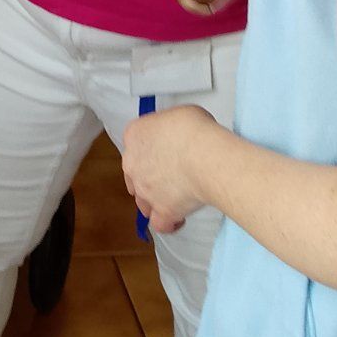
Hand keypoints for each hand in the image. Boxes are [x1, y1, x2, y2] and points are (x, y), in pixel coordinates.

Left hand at [123, 105, 224, 234]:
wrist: (203, 156)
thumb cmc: (195, 130)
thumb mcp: (180, 114)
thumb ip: (171, 128)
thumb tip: (180, 134)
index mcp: (134, 134)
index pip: (135, 142)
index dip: (151, 147)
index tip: (165, 149)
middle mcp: (133, 163)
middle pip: (134, 173)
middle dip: (149, 176)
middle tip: (171, 173)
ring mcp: (145, 189)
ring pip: (142, 201)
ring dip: (154, 200)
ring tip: (174, 196)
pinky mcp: (161, 210)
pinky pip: (159, 223)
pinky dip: (168, 223)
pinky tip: (178, 218)